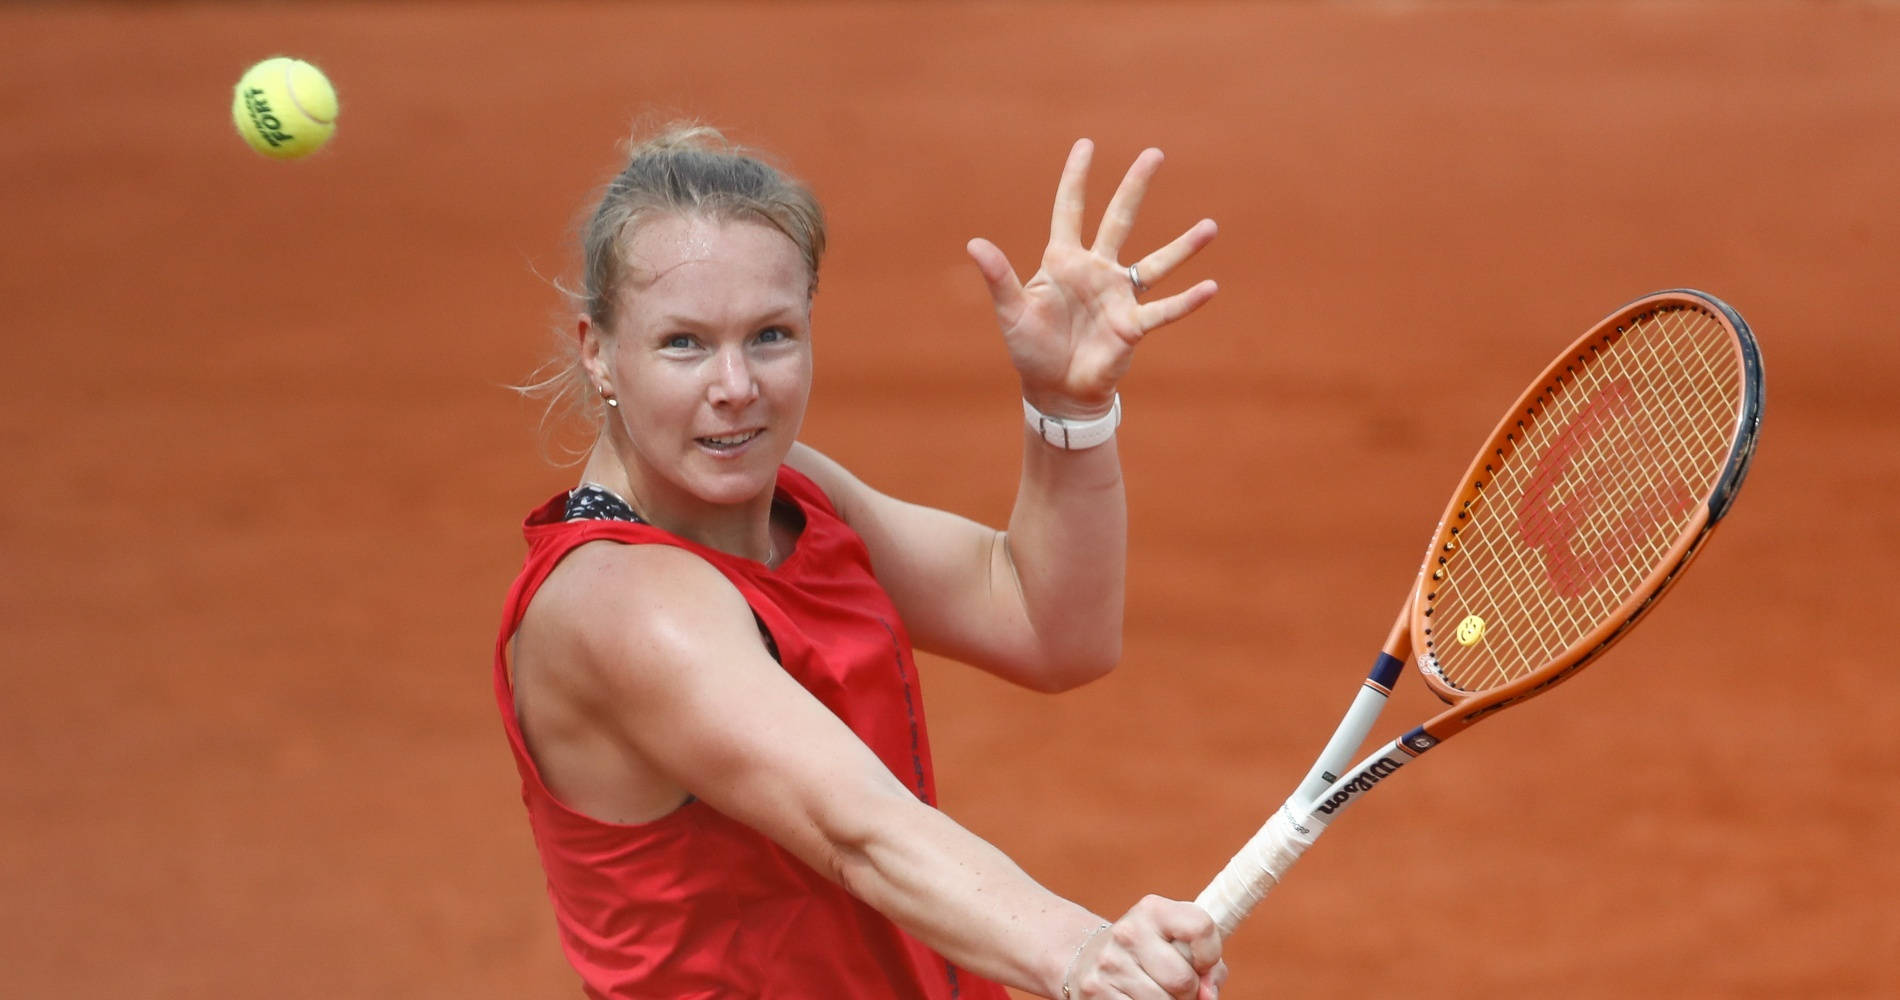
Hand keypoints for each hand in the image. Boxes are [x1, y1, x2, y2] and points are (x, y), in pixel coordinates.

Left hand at [967, 139, 1217, 418]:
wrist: (1054, 389)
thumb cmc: (1031, 348)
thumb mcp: (1011, 311)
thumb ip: (999, 277)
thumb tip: (974, 243)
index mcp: (1063, 261)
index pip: (1070, 210)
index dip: (1076, 178)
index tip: (1087, 145)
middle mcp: (1096, 270)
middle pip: (1118, 219)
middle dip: (1135, 187)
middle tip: (1154, 153)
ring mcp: (1118, 296)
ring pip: (1155, 263)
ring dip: (1182, 246)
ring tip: (1211, 226)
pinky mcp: (1132, 326)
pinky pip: (1163, 310)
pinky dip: (1186, 301)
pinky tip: (1210, 287)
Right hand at [1064, 896, 1225, 999]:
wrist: (1090, 959)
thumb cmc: (1151, 954)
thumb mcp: (1177, 944)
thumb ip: (1208, 966)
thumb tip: (1206, 996)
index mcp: (1153, 910)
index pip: (1200, 927)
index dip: (1210, 955)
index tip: (1201, 963)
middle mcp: (1128, 932)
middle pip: (1183, 979)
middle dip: (1188, 991)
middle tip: (1175, 986)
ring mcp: (1110, 962)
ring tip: (1156, 991)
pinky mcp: (1096, 990)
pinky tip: (1136, 997)